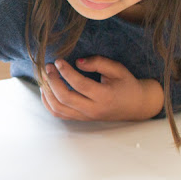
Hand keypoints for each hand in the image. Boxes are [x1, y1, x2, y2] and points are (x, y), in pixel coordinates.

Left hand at [40, 56, 163, 120]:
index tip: (58, 61)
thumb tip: (77, 62)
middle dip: (52, 81)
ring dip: (47, 92)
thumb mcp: (117, 69)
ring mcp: (86, 116)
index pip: (80, 85)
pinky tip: (46, 89)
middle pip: (65, 98)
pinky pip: (59, 114)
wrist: (135, 105)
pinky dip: (49, 103)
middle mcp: (93, 109)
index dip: (66, 72)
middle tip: (48, 67)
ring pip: (59, 109)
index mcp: (105, 96)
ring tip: (44, 77)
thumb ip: (99, 62)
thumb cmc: (126, 84)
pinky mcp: (80, 118)